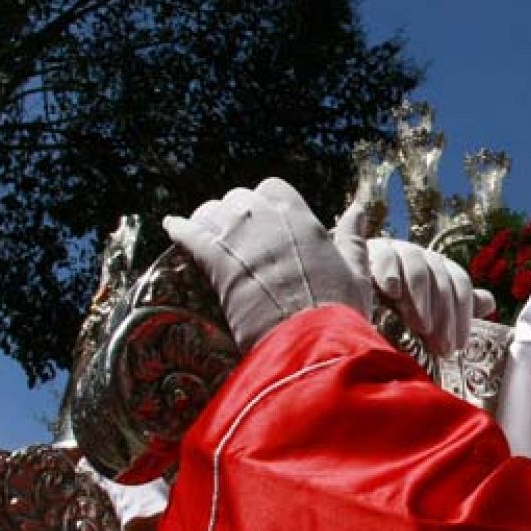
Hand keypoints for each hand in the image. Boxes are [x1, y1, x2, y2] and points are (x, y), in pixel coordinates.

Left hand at [163, 178, 371, 348]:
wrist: (311, 342)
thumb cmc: (339, 310)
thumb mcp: (357, 270)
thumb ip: (353, 236)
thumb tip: (358, 208)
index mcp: (303, 220)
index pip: (274, 189)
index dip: (267, 202)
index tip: (267, 219)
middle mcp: (268, 221)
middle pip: (238, 198)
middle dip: (236, 211)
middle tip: (237, 233)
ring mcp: (241, 239)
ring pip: (211, 211)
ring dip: (209, 220)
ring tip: (208, 232)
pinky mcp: (217, 263)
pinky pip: (189, 235)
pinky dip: (179, 229)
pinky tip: (173, 227)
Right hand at [367, 237, 494, 356]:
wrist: (353, 287)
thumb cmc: (398, 305)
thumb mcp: (428, 312)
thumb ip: (456, 307)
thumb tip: (490, 302)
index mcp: (441, 269)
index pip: (461, 285)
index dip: (463, 316)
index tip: (458, 345)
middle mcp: (425, 257)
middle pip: (442, 280)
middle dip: (444, 316)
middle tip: (440, 346)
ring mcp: (401, 249)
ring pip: (419, 269)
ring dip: (422, 299)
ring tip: (421, 326)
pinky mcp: (376, 249)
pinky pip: (387, 256)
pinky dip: (391, 272)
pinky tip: (392, 292)